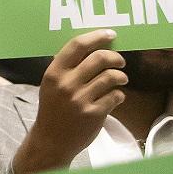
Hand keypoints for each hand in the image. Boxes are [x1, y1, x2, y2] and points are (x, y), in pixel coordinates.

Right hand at [14, 30, 126, 173]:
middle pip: (99, 58)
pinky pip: (116, 96)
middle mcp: (67, 83)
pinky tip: (115, 96)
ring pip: (111, 77)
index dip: (97, 37)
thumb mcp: (52, 84)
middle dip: (115, 57)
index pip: (77, 45)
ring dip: (120, 76)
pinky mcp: (94, 114)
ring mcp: (80, 99)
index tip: (110, 34)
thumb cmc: (53, 108)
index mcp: (54, 72)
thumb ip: (67, 68)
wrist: (52, 140)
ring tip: (120, 79)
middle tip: (120, 60)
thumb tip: (93, 47)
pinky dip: (119, 94)